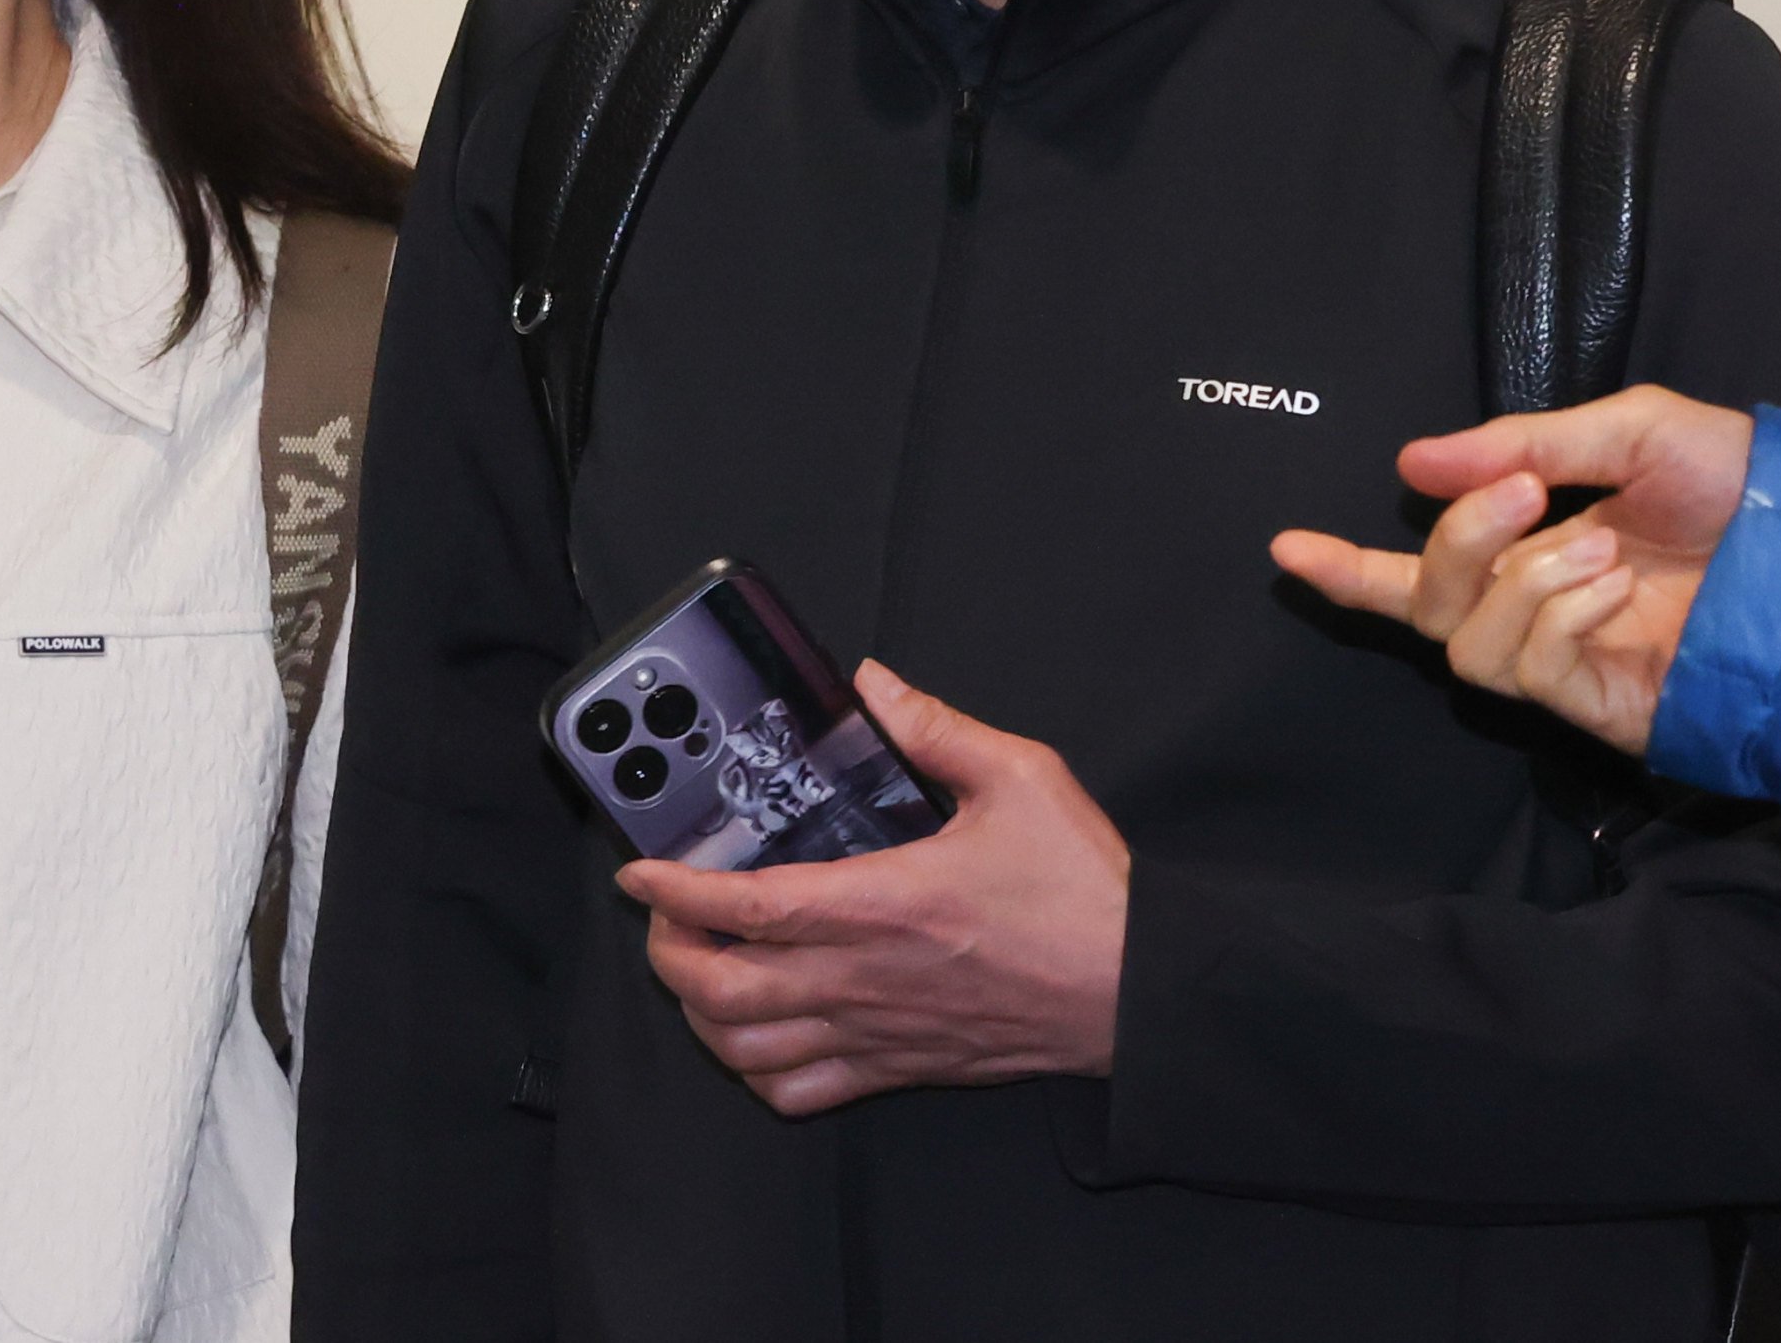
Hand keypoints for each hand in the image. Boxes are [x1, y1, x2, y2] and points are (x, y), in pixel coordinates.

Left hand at [617, 662, 1129, 1116]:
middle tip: (663, 916)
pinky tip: (756, 1037)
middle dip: (669, 955)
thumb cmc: (1083, 891)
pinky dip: (756, 1073)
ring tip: (695, 971)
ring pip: (748, 1051)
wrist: (1138, 989)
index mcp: (888, 903)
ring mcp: (879, 1033)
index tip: (642, 871)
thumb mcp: (1021, 778)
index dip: (679, 892)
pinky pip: (800, 1095)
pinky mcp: (900, 1068)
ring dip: (701, 1014)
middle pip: (725, 990)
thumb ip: (936, 728)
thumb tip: (873, 686)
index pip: (753, 907)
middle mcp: (868, 978)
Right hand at [1269, 384, 1756, 755]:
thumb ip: (1523, 443)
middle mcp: (1542, 607)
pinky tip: (1616, 588)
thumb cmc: (1747, 487)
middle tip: (1519, 492)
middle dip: (1454, 541)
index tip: (1286, 546)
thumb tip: (1412, 464)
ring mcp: (1570, 661)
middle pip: (1431, 604)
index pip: (1426, 568)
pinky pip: (1530, 671)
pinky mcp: (1603, 706)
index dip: (1352, 570)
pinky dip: (1559, 617)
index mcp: (1542, 542)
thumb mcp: (1634, 429)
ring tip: (1597, 547)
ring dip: (1522, 580)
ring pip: (1468, 643)